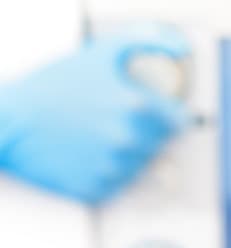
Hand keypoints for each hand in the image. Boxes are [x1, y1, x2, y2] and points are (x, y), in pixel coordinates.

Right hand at [0, 23, 189, 203]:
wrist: (7, 122)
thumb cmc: (51, 86)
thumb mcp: (101, 52)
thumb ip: (147, 42)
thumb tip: (181, 49)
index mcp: (137, 109)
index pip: (180, 123)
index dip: (171, 117)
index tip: (160, 114)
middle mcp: (130, 141)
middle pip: (163, 144)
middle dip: (151, 134)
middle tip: (122, 122)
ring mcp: (114, 168)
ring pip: (144, 166)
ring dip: (134, 154)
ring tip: (104, 137)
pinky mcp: (98, 190)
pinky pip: (122, 184)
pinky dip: (113, 172)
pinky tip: (93, 155)